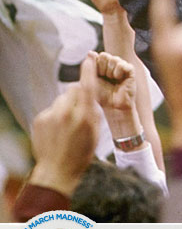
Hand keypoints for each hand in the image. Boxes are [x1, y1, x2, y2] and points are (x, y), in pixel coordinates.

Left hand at [30, 56, 100, 195]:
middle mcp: (66, 113)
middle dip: (78, 95)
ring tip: (68, 126)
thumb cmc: (81, 154)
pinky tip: (58, 131)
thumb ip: (92, 112)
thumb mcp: (94, 133)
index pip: (87, 87)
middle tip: (80, 110)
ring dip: (66, 107)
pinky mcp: (39, 119)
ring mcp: (50, 115)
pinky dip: (56, 116)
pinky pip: (51, 110)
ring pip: (61, 100)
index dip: (89, 71)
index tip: (89, 59)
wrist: (57, 170)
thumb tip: (89, 97)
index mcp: (84, 116)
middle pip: (73, 91)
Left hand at [91, 51, 136, 111]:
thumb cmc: (101, 96)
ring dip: (110, 71)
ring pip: (114, 59)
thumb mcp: (90, 81)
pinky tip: (119, 79)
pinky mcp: (130, 72)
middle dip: (103, 68)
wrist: (113, 106)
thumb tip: (91, 52)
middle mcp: (113, 65)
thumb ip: (88, 66)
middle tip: (105, 78)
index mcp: (103, 65)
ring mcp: (122, 68)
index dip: (96, 65)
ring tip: (113, 80)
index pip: (98, 56)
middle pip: (105, 56)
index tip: (97, 76)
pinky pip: (123, 64)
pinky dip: (118, 72)